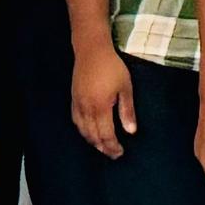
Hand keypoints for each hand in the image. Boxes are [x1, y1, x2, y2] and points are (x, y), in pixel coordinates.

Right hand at [70, 40, 134, 158]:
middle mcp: (86, 109)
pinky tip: (88, 133)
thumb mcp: (125, 87)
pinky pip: (76, 121)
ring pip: (83, 130)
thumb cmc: (112, 67)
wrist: (91, 50)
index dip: (113, 146)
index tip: (120, 153)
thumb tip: (131, 131)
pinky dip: (82, 131)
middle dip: (103, 148)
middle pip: (93, 136)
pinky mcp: (73, 99)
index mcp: (101, 107)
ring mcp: (78, 104)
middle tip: (113, 154)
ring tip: (102, 147)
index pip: (106, 134)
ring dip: (92, 142)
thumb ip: (127, 110)